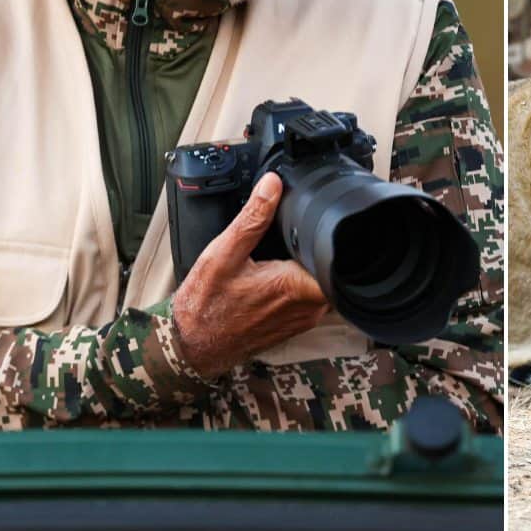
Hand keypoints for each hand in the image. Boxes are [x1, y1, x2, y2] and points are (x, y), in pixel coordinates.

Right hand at [171, 173, 329, 377]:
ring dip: (308, 267)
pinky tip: (276, 276)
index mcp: (296, 286)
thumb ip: (253, 218)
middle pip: (332, 266)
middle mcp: (309, 306)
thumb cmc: (205, 304)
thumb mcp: (224, 253)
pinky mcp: (298, 324)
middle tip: (289, 240)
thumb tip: (272, 185)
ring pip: (323, 281)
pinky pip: (312, 297)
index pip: (339, 256)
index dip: (330, 237)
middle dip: (316, 249)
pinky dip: (299, 283)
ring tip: (281, 257)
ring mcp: (305, 318)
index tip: (313, 226)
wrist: (192, 345)